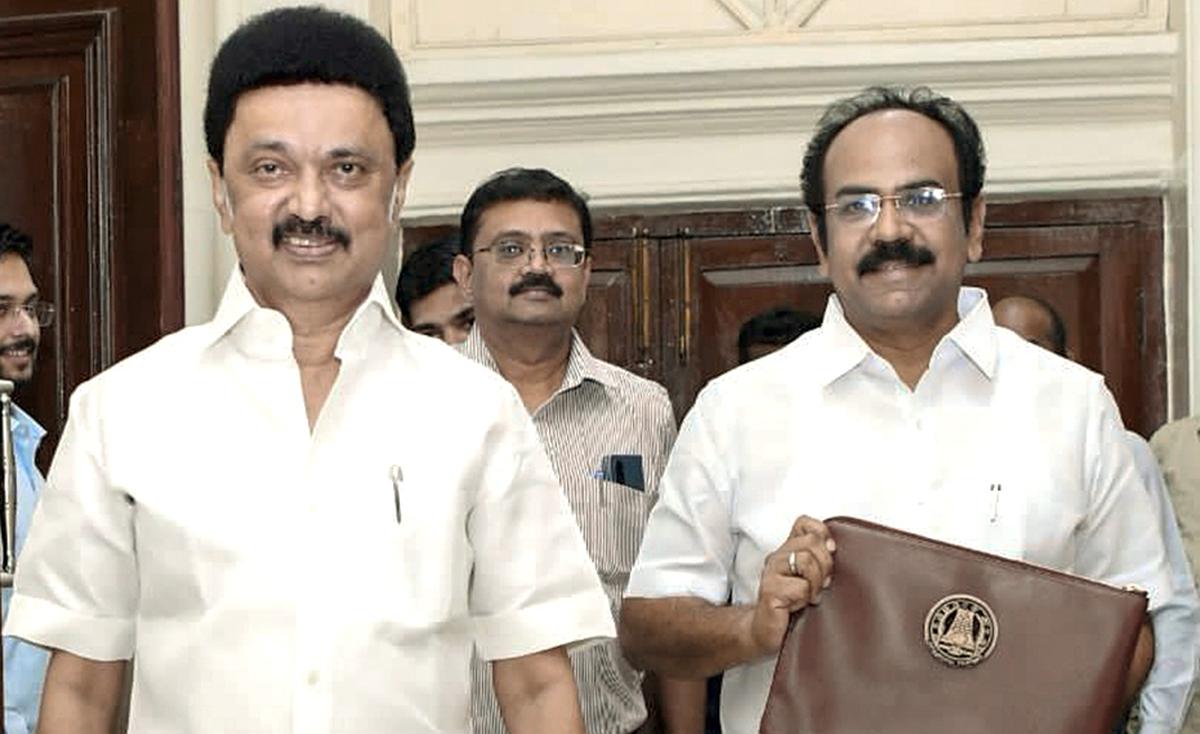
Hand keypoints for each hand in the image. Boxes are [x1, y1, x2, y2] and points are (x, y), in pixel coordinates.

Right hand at [748, 515, 834, 657]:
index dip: (821, 532)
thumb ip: (820, 560)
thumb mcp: (811, 579)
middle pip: (811, 541)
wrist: (767, 631)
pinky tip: (797, 606)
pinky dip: (805, 598)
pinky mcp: (770, 590)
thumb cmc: (791, 606)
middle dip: (825, 565)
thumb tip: (832, 547)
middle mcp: (778, 557)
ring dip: (815, 583)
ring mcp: (771, 572)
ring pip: (806, 560)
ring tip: (810, 596)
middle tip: (822, 584)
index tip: (829, 551)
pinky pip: (800, 586)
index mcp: (788, 551)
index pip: (804, 523)